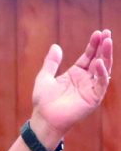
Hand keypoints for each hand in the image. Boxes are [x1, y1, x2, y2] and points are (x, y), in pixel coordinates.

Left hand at [31, 29, 112, 144]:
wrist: (44, 118)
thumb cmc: (43, 100)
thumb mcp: (45, 77)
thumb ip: (51, 62)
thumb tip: (55, 46)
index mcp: (75, 74)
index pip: (88, 56)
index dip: (93, 45)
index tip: (98, 33)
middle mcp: (86, 79)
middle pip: (98, 60)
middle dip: (103, 47)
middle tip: (107, 33)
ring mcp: (91, 88)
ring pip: (103, 69)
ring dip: (106, 56)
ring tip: (107, 42)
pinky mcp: (93, 98)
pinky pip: (100, 84)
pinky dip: (101, 73)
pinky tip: (98, 62)